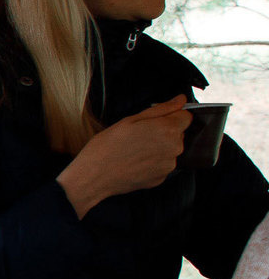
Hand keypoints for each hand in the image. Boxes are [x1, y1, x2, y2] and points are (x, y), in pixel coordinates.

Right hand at [59, 95, 190, 215]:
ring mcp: (168, 165)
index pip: (186, 116)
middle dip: (163, 132)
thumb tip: (180, 100)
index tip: (156, 120)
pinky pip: (162, 165)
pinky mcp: (161, 178)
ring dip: (158, 148)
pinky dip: (152, 162)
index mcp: (168, 130)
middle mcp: (174, 148)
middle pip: (178, 134)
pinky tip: (135, 162)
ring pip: (170, 150)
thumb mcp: (130, 120)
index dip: (172, 115)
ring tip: (134, 151)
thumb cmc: (107, 146)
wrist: (93, 176)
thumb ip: (161, 109)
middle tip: (138, 135)